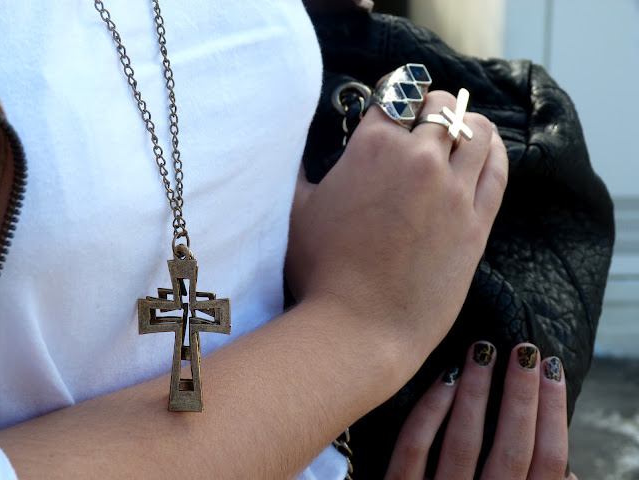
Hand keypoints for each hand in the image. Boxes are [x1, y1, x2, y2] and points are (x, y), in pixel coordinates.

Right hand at [287, 90, 507, 368]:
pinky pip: (497, 169)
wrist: (359, 327)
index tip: (393, 105)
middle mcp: (420, 158)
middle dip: (428, 107)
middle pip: (438, 105)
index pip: (394, 95)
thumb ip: (304, 171)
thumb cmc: (321, 272)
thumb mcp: (298, 210)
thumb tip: (303, 154)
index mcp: (373, 147)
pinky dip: (493, 151)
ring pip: (475, 129)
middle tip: (420, 121)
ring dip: (466, 122)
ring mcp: (455, 190)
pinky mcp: (477, 221)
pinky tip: (485, 150)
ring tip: (457, 131)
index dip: (393, 96)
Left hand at [385, 342, 576, 479]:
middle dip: (521, 394)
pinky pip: (414, 446)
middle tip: (524, 349)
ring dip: (477, 391)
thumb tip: (569, 472)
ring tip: (483, 349)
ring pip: (463, 440)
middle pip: (511, 448)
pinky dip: (431, 410)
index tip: (552, 370)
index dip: (553, 414)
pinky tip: (444, 377)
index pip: (547, 463)